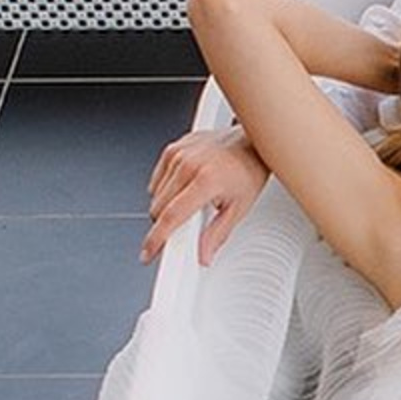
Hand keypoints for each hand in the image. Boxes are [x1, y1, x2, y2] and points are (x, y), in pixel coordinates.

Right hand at [142, 127, 269, 264]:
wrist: (252, 143)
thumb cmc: (249, 171)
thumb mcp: (239, 208)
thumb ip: (217, 235)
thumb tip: (204, 256)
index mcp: (206, 180)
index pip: (172, 216)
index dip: (157, 239)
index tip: (149, 252)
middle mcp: (189, 165)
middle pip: (159, 208)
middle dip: (165, 225)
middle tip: (185, 227)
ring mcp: (179, 154)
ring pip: (155, 195)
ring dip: (166, 207)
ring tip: (192, 202)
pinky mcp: (173, 148)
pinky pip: (157, 179)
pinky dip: (164, 190)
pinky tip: (184, 188)